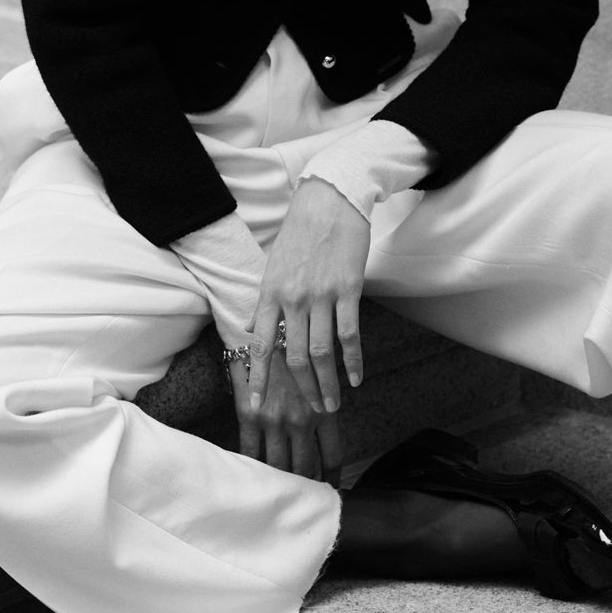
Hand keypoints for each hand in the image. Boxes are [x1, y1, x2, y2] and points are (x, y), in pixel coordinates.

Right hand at [228, 352, 342, 485]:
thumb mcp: (318, 378)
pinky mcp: (251, 417)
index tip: (330, 489)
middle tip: (304, 498)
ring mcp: (275, 421)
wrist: (262, 332)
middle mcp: (301, 420)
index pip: (332, 456)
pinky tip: (254, 478)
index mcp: (322, 411)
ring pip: (280, 466)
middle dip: (305, 487)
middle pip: (306, 468)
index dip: (331, 478)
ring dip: (281, 482)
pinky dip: (253, 468)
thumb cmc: (295, 354)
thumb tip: (327, 424)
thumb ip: (324, 402)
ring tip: (279, 494)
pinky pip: (251, 452)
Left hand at [250, 175, 369, 416]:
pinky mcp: (348, 289)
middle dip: (302, 390)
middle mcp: (292, 298)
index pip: (260, 346)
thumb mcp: (274, 265)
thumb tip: (254, 328)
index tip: (258, 406)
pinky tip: (357, 378)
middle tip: (311, 413)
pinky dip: (353, 360)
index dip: (259, 379)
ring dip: (328, 383)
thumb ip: (267, 301)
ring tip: (334, 404)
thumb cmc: (301, 232)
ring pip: (322, 352)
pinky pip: (350, 334)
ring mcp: (321, 295)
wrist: (330, 200)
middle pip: (294, 357)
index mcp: (270, 293)